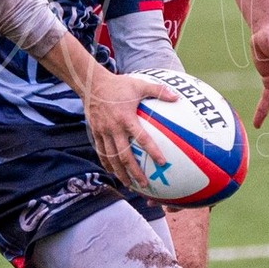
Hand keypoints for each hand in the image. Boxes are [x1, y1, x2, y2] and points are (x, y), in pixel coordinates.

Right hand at [83, 68, 175, 192]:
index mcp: (126, 118)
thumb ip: (158, 91)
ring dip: (120, 172)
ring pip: (111, 157)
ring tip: (129, 184)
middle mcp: (114, 128)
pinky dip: (107, 163)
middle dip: (134, 171)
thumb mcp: (139, 84)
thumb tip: (177, 97)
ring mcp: (103, 131)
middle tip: (144, 183)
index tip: (162, 162)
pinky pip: (101, 151)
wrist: (91, 83)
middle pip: (124, 155)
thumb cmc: (118, 84)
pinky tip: (112, 172)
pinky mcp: (95, 132)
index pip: (141, 138)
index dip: (152, 151)